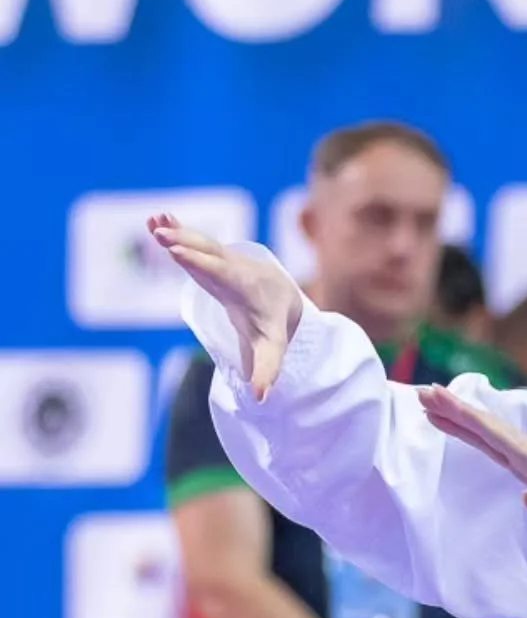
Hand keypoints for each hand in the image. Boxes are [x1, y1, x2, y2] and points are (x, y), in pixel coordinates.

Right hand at [148, 215, 303, 399]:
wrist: (282, 296)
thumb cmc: (272, 323)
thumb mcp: (272, 347)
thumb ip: (266, 370)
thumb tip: (261, 398)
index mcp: (243, 287)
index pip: (221, 273)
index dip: (201, 263)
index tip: (180, 253)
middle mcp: (232, 268)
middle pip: (206, 253)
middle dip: (185, 243)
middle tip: (160, 234)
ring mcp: (220, 260)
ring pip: (198, 243)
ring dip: (177, 231)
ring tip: (153, 222)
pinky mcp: (210, 257)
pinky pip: (193, 240)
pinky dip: (176, 229)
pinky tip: (156, 218)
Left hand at [417, 383, 526, 545]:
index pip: (494, 449)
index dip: (468, 433)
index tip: (442, 420)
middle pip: (484, 434)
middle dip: (454, 415)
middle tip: (423, 394)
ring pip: (488, 431)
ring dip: (458, 412)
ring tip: (429, 393)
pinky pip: (501, 439)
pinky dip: (478, 423)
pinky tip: (459, 411)